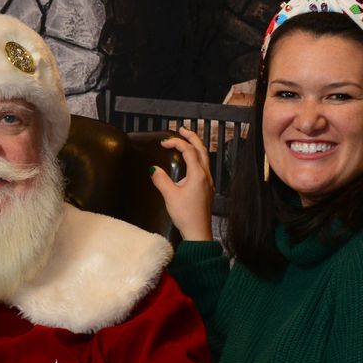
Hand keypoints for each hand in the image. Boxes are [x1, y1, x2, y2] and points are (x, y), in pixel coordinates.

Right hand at [149, 126, 215, 242]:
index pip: (188, 150)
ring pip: (204, 157)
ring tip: (186, 141)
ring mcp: (208, 182)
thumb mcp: (170, 196)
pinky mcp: (207, 188)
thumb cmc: (186, 215)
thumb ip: (161, 180)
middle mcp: (205, 175)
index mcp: (198, 174)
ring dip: (196, 146)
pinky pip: (204, 166)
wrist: (198, 232)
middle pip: (201, 149)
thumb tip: (153, 169)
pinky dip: (197, 157)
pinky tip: (190, 162)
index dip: (176, 143)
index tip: (164, 143)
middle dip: (192, 137)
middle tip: (181, 129)